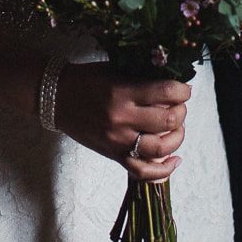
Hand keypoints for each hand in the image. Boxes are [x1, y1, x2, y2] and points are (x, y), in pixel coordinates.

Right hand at [54, 63, 187, 181]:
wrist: (57, 98)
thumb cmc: (86, 79)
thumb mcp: (115, 70)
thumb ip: (142, 77)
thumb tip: (173, 84)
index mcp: (122, 92)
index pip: (166, 92)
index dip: (183, 90)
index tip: (185, 89)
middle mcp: (122, 118)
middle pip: (168, 120)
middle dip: (181, 111)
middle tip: (179, 106)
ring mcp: (117, 141)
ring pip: (161, 148)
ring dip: (177, 137)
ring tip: (177, 128)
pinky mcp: (113, 155)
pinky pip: (143, 172)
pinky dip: (164, 170)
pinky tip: (175, 159)